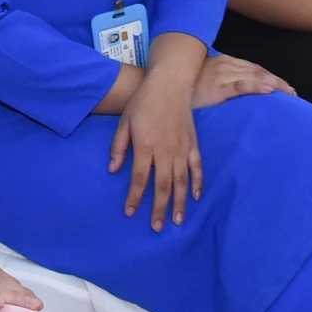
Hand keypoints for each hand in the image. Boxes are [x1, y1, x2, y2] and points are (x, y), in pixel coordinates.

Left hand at [109, 69, 201, 229]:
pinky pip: (197, 167)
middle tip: (157, 227)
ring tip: (177, 220)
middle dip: (159, 208)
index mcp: (146, 145)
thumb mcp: (124, 121)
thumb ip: (119, 147)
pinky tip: (196, 197)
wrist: (170, 83)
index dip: (135, 197)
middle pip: (162, 185)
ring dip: (179, 202)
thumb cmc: (144, 101)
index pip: (139, 178)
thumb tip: (113, 170)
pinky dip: (198, 183)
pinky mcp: (193, 143)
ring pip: (181, 180)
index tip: (131, 212)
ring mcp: (181, 147)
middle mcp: (165, 150)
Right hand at [191, 52, 295, 107]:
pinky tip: (268, 90)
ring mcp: (222, 75)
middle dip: (279, 82)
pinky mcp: (217, 87)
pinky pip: (240, 85)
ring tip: (289, 93)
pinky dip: (256, 86)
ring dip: (274, 84)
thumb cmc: (184, 83)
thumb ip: (221, 80)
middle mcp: (227, 65)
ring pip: (255, 76)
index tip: (286, 87)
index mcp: (226, 62)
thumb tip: (235, 88)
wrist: (165, 84)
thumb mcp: (206, 78)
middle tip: (294, 93)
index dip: (272, 76)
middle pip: (259, 72)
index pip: (255, 69)